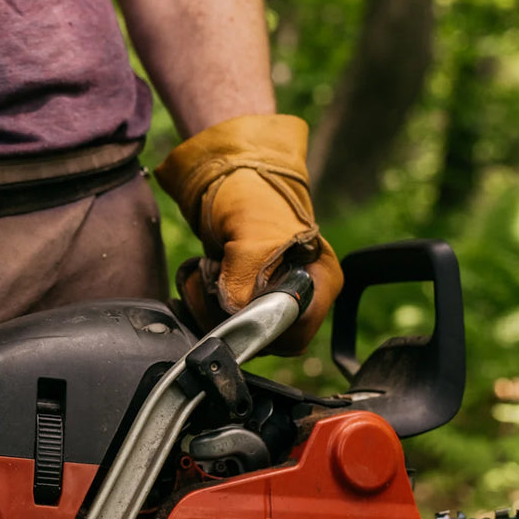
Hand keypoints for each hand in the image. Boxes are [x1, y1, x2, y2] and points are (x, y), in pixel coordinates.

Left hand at [155, 114, 341, 354]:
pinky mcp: (243, 302)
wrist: (229, 179)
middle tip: (210, 280)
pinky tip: (198, 278)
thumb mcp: (253, 232)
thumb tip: (233, 310)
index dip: (260, 325)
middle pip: (265, 339)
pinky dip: (199, 304)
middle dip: (227, 316)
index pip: (295, 331)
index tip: (232, 302)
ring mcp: (271, 301)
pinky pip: (219, 323)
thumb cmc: (255, 196)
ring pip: (237, 334)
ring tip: (203, 271)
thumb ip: (246, 272)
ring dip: (207, 308)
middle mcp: (300, 299)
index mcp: (320, 282)